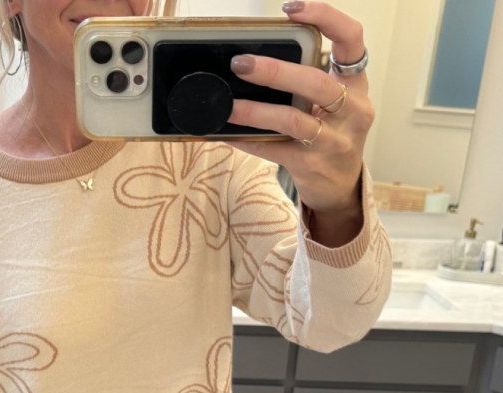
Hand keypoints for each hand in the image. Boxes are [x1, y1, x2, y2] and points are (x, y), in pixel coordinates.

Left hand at [226, 1, 373, 237]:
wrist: (340, 186)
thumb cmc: (330, 133)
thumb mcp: (331, 102)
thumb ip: (306, 79)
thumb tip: (253, 58)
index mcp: (356, 83)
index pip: (352, 39)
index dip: (326, 18)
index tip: (292, 9)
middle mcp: (353, 109)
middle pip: (316, 82)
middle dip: (276, 71)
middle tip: (240, 63)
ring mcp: (335, 140)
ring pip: (294, 120)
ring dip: (256, 111)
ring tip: (229, 105)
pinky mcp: (313, 165)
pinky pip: (274, 149)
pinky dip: (247, 140)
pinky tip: (225, 133)